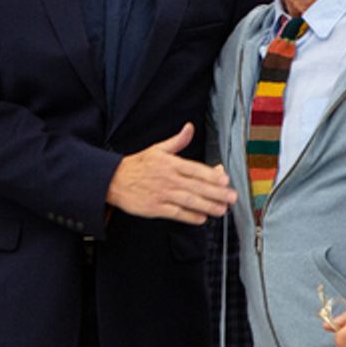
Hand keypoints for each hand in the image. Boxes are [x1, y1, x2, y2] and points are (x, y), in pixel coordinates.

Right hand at [106, 123, 235, 224]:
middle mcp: (168, 179)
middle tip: (231, 197)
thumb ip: (177, 141)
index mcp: (170, 164)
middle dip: (216, 193)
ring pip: (189, 201)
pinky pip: (176, 213)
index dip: (211, 176)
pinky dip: (190, 217)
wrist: (114, 180)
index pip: (195, 169)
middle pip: (196, 187)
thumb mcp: (157, 149)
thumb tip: (189, 128)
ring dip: (207, 206)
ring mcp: (162, 194)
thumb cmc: (137, 165)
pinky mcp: (155, 208)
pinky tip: (201, 218)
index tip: (225, 180)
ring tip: (222, 209)